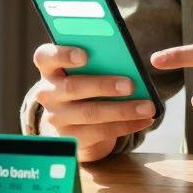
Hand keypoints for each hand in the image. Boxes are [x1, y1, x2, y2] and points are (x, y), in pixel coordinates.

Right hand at [32, 43, 155, 161]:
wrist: (72, 119)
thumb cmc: (84, 81)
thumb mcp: (85, 69)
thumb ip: (98, 61)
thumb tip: (128, 62)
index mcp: (49, 67)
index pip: (45, 57)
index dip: (63, 55)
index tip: (85, 55)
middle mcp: (47, 92)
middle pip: (72, 87)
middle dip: (103, 86)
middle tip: (130, 85)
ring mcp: (56, 117)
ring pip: (90, 113)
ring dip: (122, 110)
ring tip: (147, 107)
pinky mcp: (71, 137)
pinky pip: (100, 132)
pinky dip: (126, 125)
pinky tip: (144, 120)